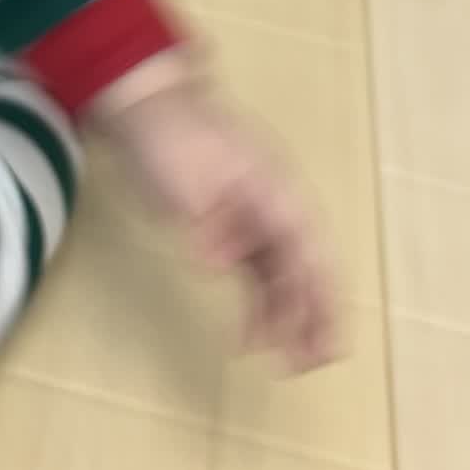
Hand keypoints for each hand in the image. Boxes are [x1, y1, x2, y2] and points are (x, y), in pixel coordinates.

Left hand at [97, 77, 340, 372]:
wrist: (142, 102)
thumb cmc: (168, 136)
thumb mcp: (182, 181)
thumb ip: (205, 225)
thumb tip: (215, 263)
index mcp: (275, 191)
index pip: (311, 254)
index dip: (323, 302)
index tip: (327, 346)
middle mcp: (275, 204)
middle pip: (305, 267)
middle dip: (312, 318)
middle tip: (306, 366)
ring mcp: (254, 212)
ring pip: (283, 273)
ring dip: (284, 316)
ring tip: (278, 362)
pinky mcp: (230, 221)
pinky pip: (256, 268)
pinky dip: (258, 301)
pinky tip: (249, 332)